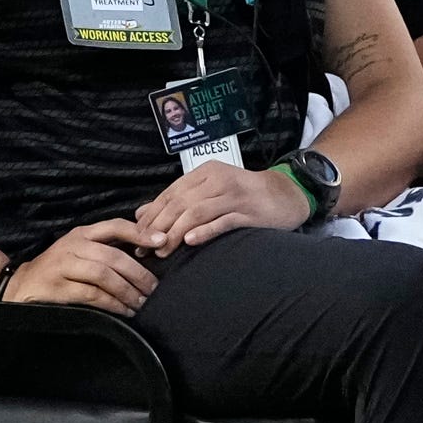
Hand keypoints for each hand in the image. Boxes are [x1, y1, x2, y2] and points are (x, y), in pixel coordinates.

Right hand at [0, 219, 159, 313]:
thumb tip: (147, 251)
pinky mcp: (58, 288)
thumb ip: (106, 248)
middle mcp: (73, 245)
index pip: (115, 226)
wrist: (21, 286)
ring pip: (103, 275)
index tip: (161, 242)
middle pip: (112, 256)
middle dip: (138, 273)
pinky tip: (124, 311)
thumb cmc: (59, 269)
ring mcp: (63, 266)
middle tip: (154, 288)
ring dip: (127, 291)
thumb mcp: (80, 250)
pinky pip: (92, 295)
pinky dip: (112, 304)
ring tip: (141, 303)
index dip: (140, 232)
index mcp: (82, 233)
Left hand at [130, 161, 307, 254]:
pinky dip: (204, 231)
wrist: (287, 194)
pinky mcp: (249, 212)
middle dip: (159, 226)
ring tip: (162, 250)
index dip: (151, 215)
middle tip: (145, 247)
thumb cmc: (244, 196)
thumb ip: (178, 200)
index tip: (136, 235)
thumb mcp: (209, 191)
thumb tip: (142, 213)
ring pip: (197, 212)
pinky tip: (190, 241)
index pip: (170, 193)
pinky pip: (222, 221)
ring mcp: (233, 195)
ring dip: (176, 232)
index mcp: (204, 173)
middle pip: (180, 202)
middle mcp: (217, 180)